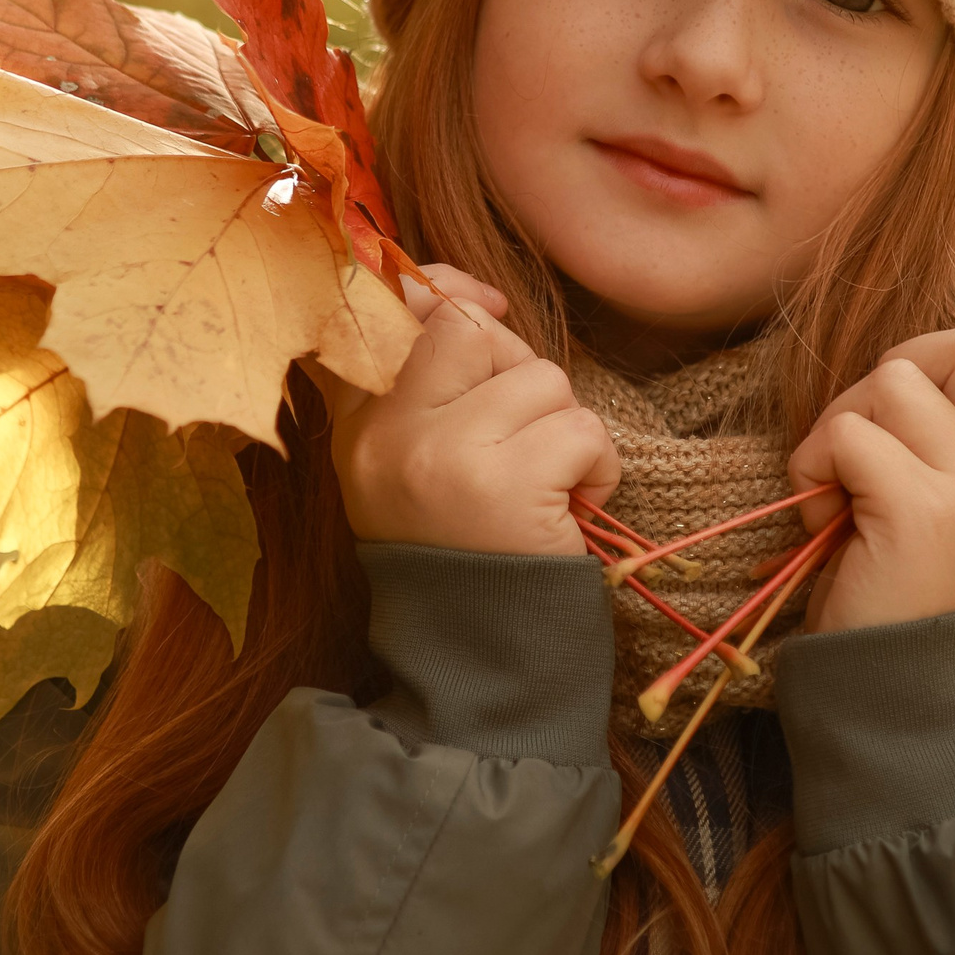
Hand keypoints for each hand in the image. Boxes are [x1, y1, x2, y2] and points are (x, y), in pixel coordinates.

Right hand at [325, 266, 619, 555]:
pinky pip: (580, 427)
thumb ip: (429, 385)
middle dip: (520, 373)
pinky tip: (572, 510)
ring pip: (540, 378)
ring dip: (565, 430)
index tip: (484, 304)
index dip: (440, 291)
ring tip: (546, 488)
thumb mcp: (414, 466)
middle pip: (471, 331)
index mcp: (357, 426)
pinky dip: (597, 467)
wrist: (479, 663)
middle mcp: (387, 434)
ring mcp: (443, 455)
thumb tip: (477, 298)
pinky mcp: (506, 484)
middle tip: (524, 442)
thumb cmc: (465, 552)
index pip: (379, 311)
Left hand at [788, 321, 954, 632]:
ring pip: (895, 380)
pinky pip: (848, 434)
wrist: (894, 694)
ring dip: (844, 424)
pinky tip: (827, 520)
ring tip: (845, 490)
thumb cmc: (907, 592)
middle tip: (874, 434)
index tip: (941, 396)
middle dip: (907, 366)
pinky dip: (814, 466)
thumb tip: (922, 363)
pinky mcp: (918, 509)